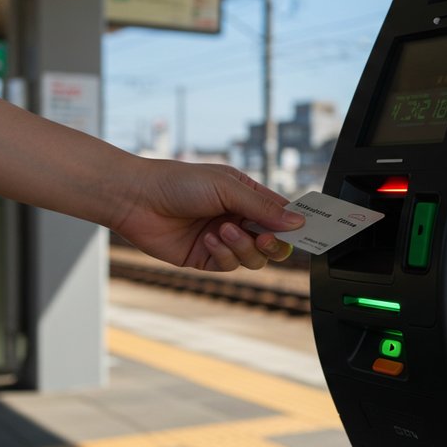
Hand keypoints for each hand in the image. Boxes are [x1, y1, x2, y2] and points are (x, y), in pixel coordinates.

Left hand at [109, 159, 304, 270]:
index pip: (282, 213)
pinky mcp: (206, 258)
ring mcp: (223, 240)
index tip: (310, 230)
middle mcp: (238, 218)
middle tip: (266, 238)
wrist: (136, 198)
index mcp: (247, 196)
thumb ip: (263, 207)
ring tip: (223, 231)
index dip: (296, 223)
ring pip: (254, 258)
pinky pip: (229, 265)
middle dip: (274, 243)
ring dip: (243, 247)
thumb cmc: (178, 182)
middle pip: (274, 242)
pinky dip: (224, 253)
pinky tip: (209, 239)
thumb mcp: (227, 188)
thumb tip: (297, 223)